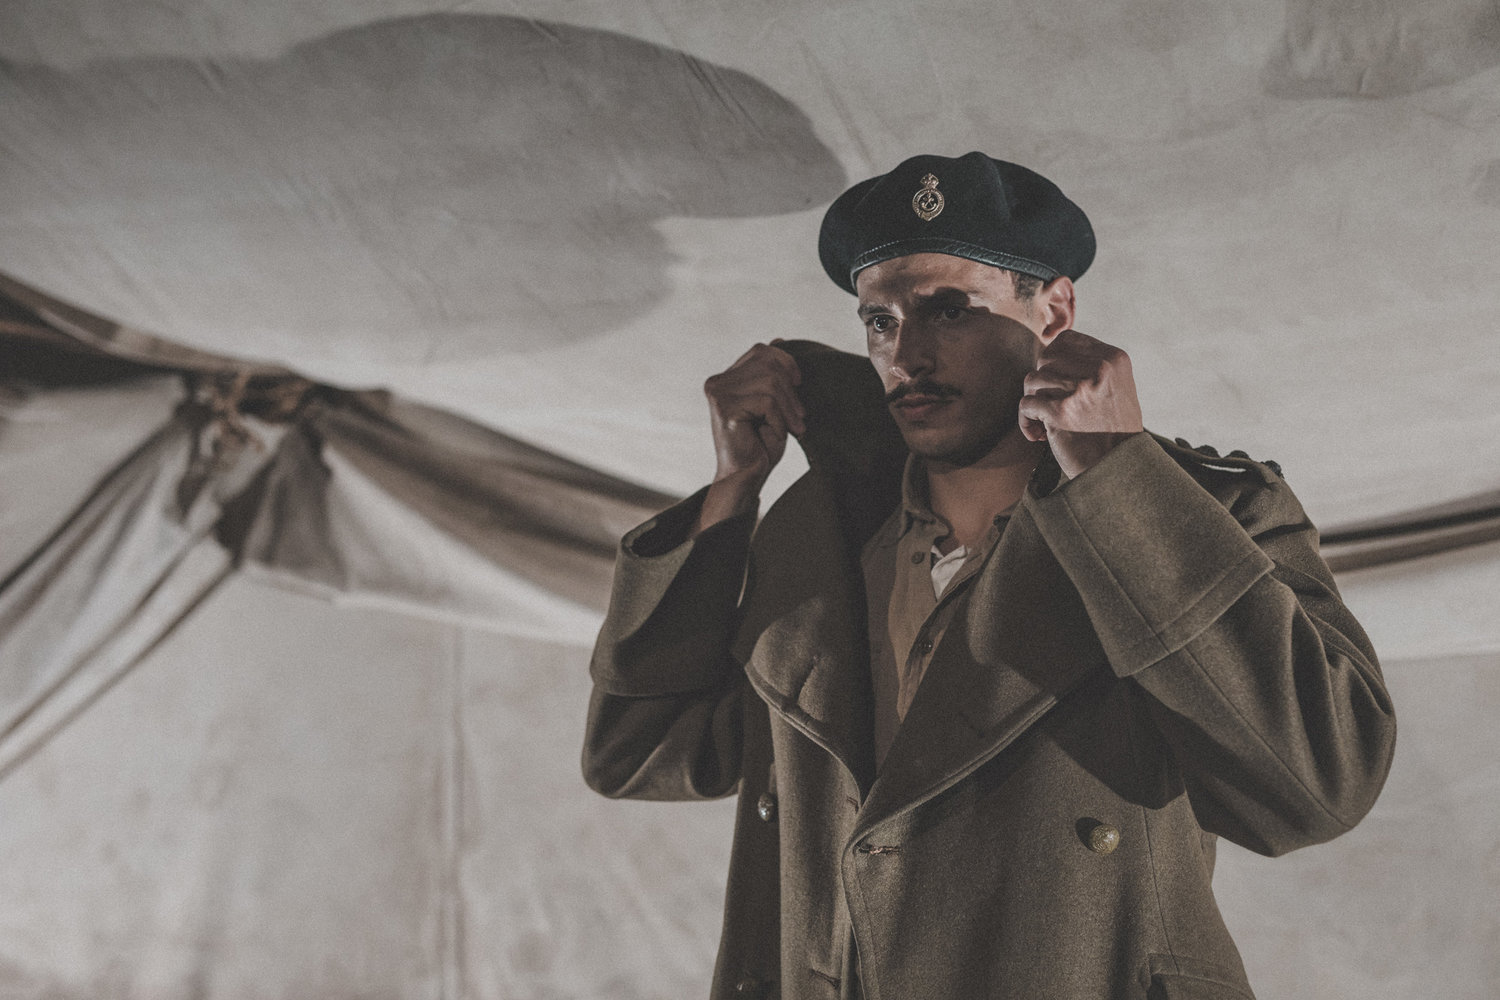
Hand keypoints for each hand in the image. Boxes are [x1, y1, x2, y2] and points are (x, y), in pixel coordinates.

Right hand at [694, 341, 805, 533]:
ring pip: (770, 382)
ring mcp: (718, 394)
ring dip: (788, 408)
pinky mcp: (725, 409)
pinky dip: (779, 419)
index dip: (786, 362)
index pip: (761, 350)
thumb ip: (772, 374)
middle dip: (791, 389)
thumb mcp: (773, 402)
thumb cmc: (761, 443)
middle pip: (768, 363)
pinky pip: (766, 402)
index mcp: (726, 377)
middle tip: (799, 416)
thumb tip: (778, 339)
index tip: (799, 384)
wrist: (747, 477)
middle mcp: (717, 382)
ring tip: (793, 427)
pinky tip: (776, 434)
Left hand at [1018, 329, 1142, 479]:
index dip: (1053, 361)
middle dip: (1041, 383)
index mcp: (1113, 359)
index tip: (1056, 384)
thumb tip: (1049, 347)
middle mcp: (1099, 369)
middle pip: (1045, 359)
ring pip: (1032, 380)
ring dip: (1033, 403)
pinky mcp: (1060, 412)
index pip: (1066, 340)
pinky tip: (1039, 435)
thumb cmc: (1114, 431)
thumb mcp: (1116, 388)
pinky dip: (1026, 421)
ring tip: (1045, 423)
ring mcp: (1079, 389)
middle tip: (1050, 406)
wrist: (1120, 469)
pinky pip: (1026, 404)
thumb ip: (1090, 366)